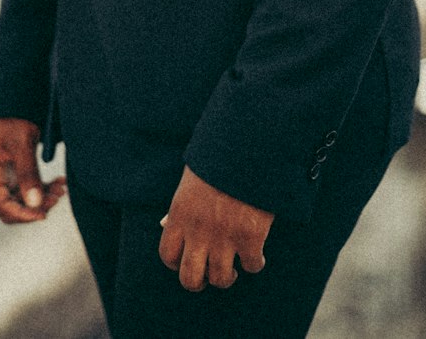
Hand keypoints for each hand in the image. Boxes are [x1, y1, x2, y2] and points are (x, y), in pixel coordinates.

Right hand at [0, 118, 65, 223]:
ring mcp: (4, 171)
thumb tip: (34, 203)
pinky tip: (58, 182)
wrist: (15, 97)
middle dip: (34, 206)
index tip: (43, 214)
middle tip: (56, 197)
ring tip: (61, 188)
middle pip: (11, 204)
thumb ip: (28, 173)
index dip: (22, 214)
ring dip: (42, 196)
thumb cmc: (13, 115)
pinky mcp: (15, 167)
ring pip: (22, 197)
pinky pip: (28, 186)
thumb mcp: (22, 142)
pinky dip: (43, 187)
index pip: (1, 205)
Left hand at [159, 166, 273, 291]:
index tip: (188, 259)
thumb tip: (167, 224)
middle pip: (190, 278)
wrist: (247, 144)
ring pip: (221, 279)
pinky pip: (252, 265)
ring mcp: (224, 236)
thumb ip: (181, 205)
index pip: (168, 255)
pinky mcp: (251, 236)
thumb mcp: (190, 179)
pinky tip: (258, 254)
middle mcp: (199, 231)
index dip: (177, 263)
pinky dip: (256, 263)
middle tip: (209, 274)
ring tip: (234, 267)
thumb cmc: (218, 157)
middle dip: (199, 281)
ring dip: (227, 275)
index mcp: (180, 214)